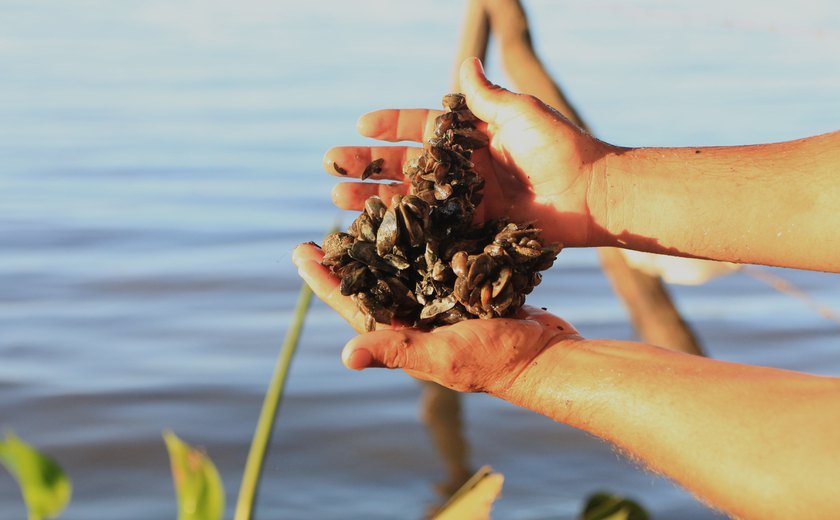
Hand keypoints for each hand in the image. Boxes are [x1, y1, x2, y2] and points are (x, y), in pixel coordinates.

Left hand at [293, 242, 581, 395]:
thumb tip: (345, 357)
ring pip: (401, 268)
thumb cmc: (494, 362)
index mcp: (402, 334)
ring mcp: (438, 302)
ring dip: (380, 245)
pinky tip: (412, 219)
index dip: (325, 281)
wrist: (544, 354)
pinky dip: (420, 241)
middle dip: (347, 258)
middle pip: (371, 282)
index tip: (301, 253)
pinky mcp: (462, 288)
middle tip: (324, 231)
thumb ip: (398, 350)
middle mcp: (415, 317)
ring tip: (361, 217)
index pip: (352, 305)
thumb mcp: (444, 355)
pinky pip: (433, 261)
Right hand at [322, 57, 615, 246]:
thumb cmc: (561, 147)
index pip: (421, 127)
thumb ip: (485, 97)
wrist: (590, 195)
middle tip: (331, 163)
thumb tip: (464, 61)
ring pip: (410, 198)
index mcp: (470, 136)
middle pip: (405, 165)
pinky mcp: (471, 229)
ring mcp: (464, 201)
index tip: (361, 125)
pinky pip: (431, 229)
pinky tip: (373, 230)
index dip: (391, 125)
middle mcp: (461, 169)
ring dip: (373, 197)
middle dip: (368, 164)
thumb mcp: (520, 113)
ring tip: (338, 197)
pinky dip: (403, 230)